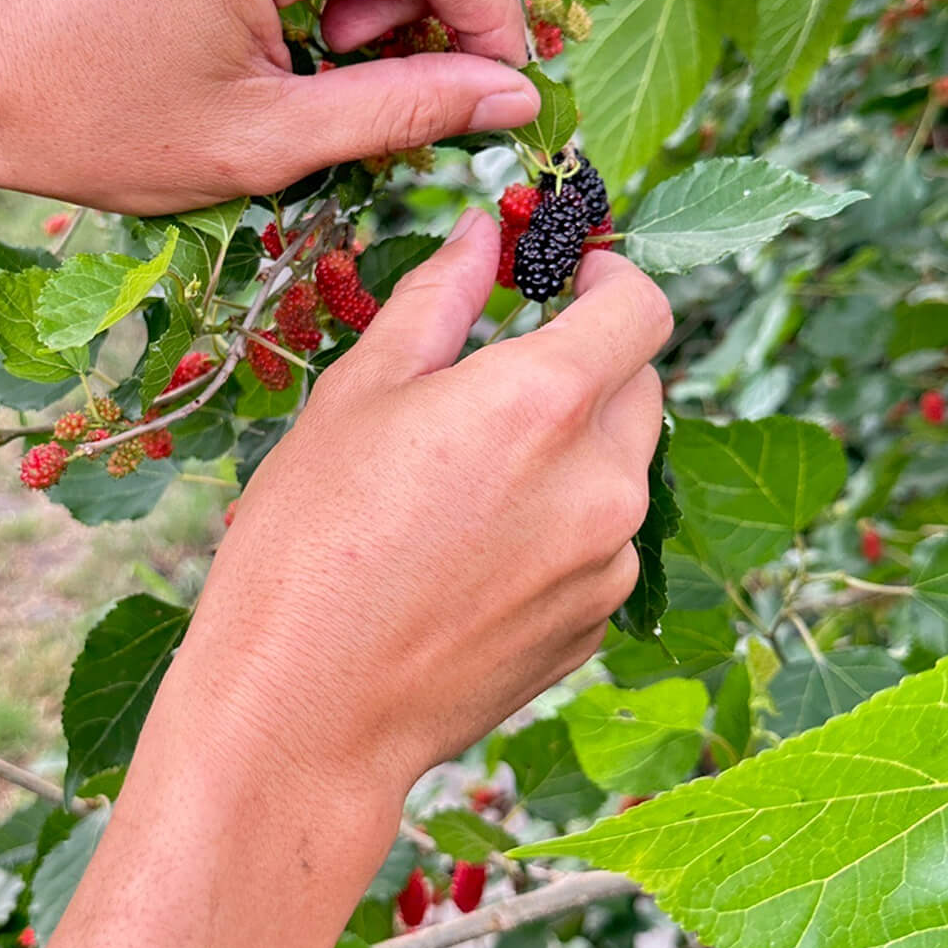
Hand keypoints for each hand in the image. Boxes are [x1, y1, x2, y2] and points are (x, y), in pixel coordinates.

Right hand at [151, 215, 671, 821]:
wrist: (305, 714)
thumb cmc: (308, 546)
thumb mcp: (357, 396)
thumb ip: (437, 301)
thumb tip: (484, 233)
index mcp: (543, 403)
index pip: (642, 309)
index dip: (613, 278)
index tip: (571, 277)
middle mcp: (601, 482)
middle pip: (641, 386)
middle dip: (587, 365)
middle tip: (495, 383)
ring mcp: (608, 563)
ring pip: (621, 470)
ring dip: (572, 452)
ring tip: (466, 487)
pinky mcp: (595, 625)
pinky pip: (602, 546)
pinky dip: (561, 529)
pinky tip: (473, 556)